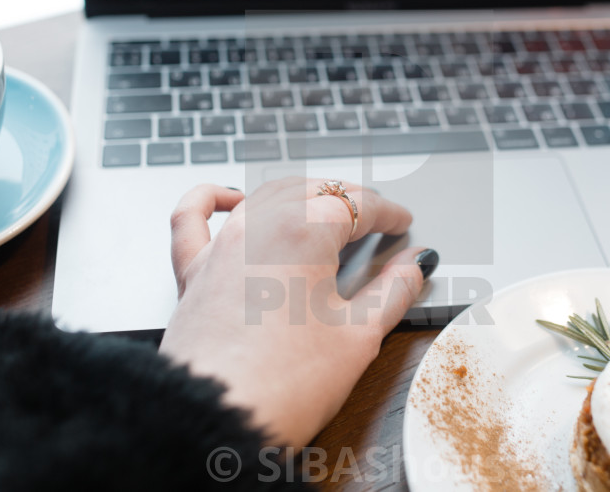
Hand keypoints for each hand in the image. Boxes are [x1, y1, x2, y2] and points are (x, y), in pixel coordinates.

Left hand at [158, 178, 435, 448]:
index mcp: (304, 232)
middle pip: (312, 190)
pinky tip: (232, 197)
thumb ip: (393, 291)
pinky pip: (194, 216)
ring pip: (265, 195)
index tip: (401, 222)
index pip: (357, 205)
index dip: (387, 212)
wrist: (217, 418)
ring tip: (325, 209)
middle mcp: (259, 227)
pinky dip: (214, 199)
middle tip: (374, 218)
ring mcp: (222, 246)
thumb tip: (415, 266)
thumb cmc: (282, 385)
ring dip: (300, 194)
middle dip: (348, 199)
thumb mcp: (359, 336)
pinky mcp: (195, 271)